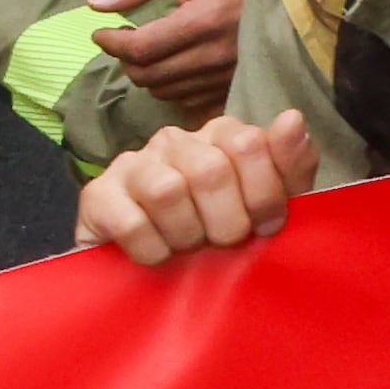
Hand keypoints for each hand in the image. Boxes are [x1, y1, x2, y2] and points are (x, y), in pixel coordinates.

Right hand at [76, 110, 318, 267]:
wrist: (155, 270)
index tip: (266, 225)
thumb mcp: (271, 202)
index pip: (251, 144)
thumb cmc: (221, 229)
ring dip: (187, 234)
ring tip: (188, 246)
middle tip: (223, 242)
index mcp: (221, 133)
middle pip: (211, 170)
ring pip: (167, 192)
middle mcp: (176, 139)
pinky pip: (131, 222)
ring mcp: (133, 163)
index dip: (265, 195)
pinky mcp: (97, 195)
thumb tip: (292, 118)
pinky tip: (158, 254)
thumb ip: (292, 164)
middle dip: (227, 222)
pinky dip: (152, 250)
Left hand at [91, 0, 246, 118]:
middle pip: (146, 74)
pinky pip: (181, 100)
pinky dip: (166, 84)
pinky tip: (171, 63)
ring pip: (160, 89)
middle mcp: (214, 55)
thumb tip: (95, 4)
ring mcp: (223, 76)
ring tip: (147, 50)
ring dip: (144, 72)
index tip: (102, 32)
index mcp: (203, 20)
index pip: (140, 47)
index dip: (112, 42)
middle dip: (125, 57)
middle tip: (124, 39)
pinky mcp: (227, 89)